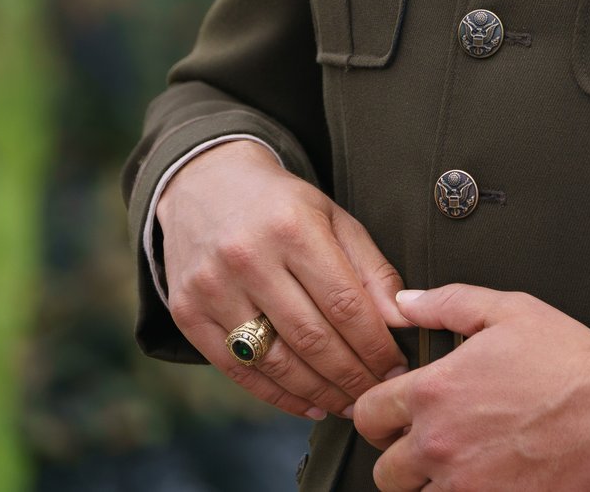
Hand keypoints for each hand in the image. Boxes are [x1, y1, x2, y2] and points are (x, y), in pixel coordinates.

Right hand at [156, 139, 408, 419]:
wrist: (204, 186)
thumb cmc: (283, 206)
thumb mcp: (334, 219)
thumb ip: (371, 269)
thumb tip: (402, 320)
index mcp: (293, 229)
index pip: (344, 303)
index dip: (375, 344)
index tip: (398, 366)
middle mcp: (248, 259)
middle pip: (311, 337)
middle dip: (352, 375)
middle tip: (379, 393)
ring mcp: (212, 289)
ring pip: (275, 361)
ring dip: (319, 392)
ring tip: (349, 404)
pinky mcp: (188, 314)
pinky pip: (238, 370)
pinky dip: (277, 395)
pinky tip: (309, 403)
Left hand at [355, 286, 589, 491]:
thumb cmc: (572, 364)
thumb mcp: (511, 311)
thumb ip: (449, 303)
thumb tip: (406, 305)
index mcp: (435, 392)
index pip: (368, 414)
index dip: (379, 415)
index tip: (393, 418)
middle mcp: (438, 443)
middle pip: (385, 470)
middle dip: (404, 457)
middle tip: (434, 446)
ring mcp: (462, 484)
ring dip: (431, 485)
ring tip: (461, 467)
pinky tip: (483, 481)